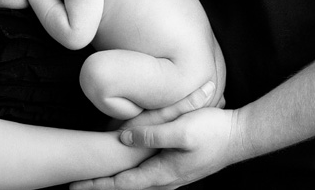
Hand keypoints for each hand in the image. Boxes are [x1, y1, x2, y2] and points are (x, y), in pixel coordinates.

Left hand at [72, 103, 239, 189]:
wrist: (240, 136)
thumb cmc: (213, 132)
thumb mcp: (181, 130)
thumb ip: (151, 135)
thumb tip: (122, 138)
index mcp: (163, 173)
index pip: (122, 184)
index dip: (97, 185)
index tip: (74, 186)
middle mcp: (165, 179)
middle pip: (126, 186)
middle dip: (101, 186)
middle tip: (76, 184)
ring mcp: (172, 175)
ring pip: (136, 182)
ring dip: (115, 181)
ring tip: (94, 178)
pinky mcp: (177, 167)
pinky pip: (147, 175)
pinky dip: (130, 175)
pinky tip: (126, 169)